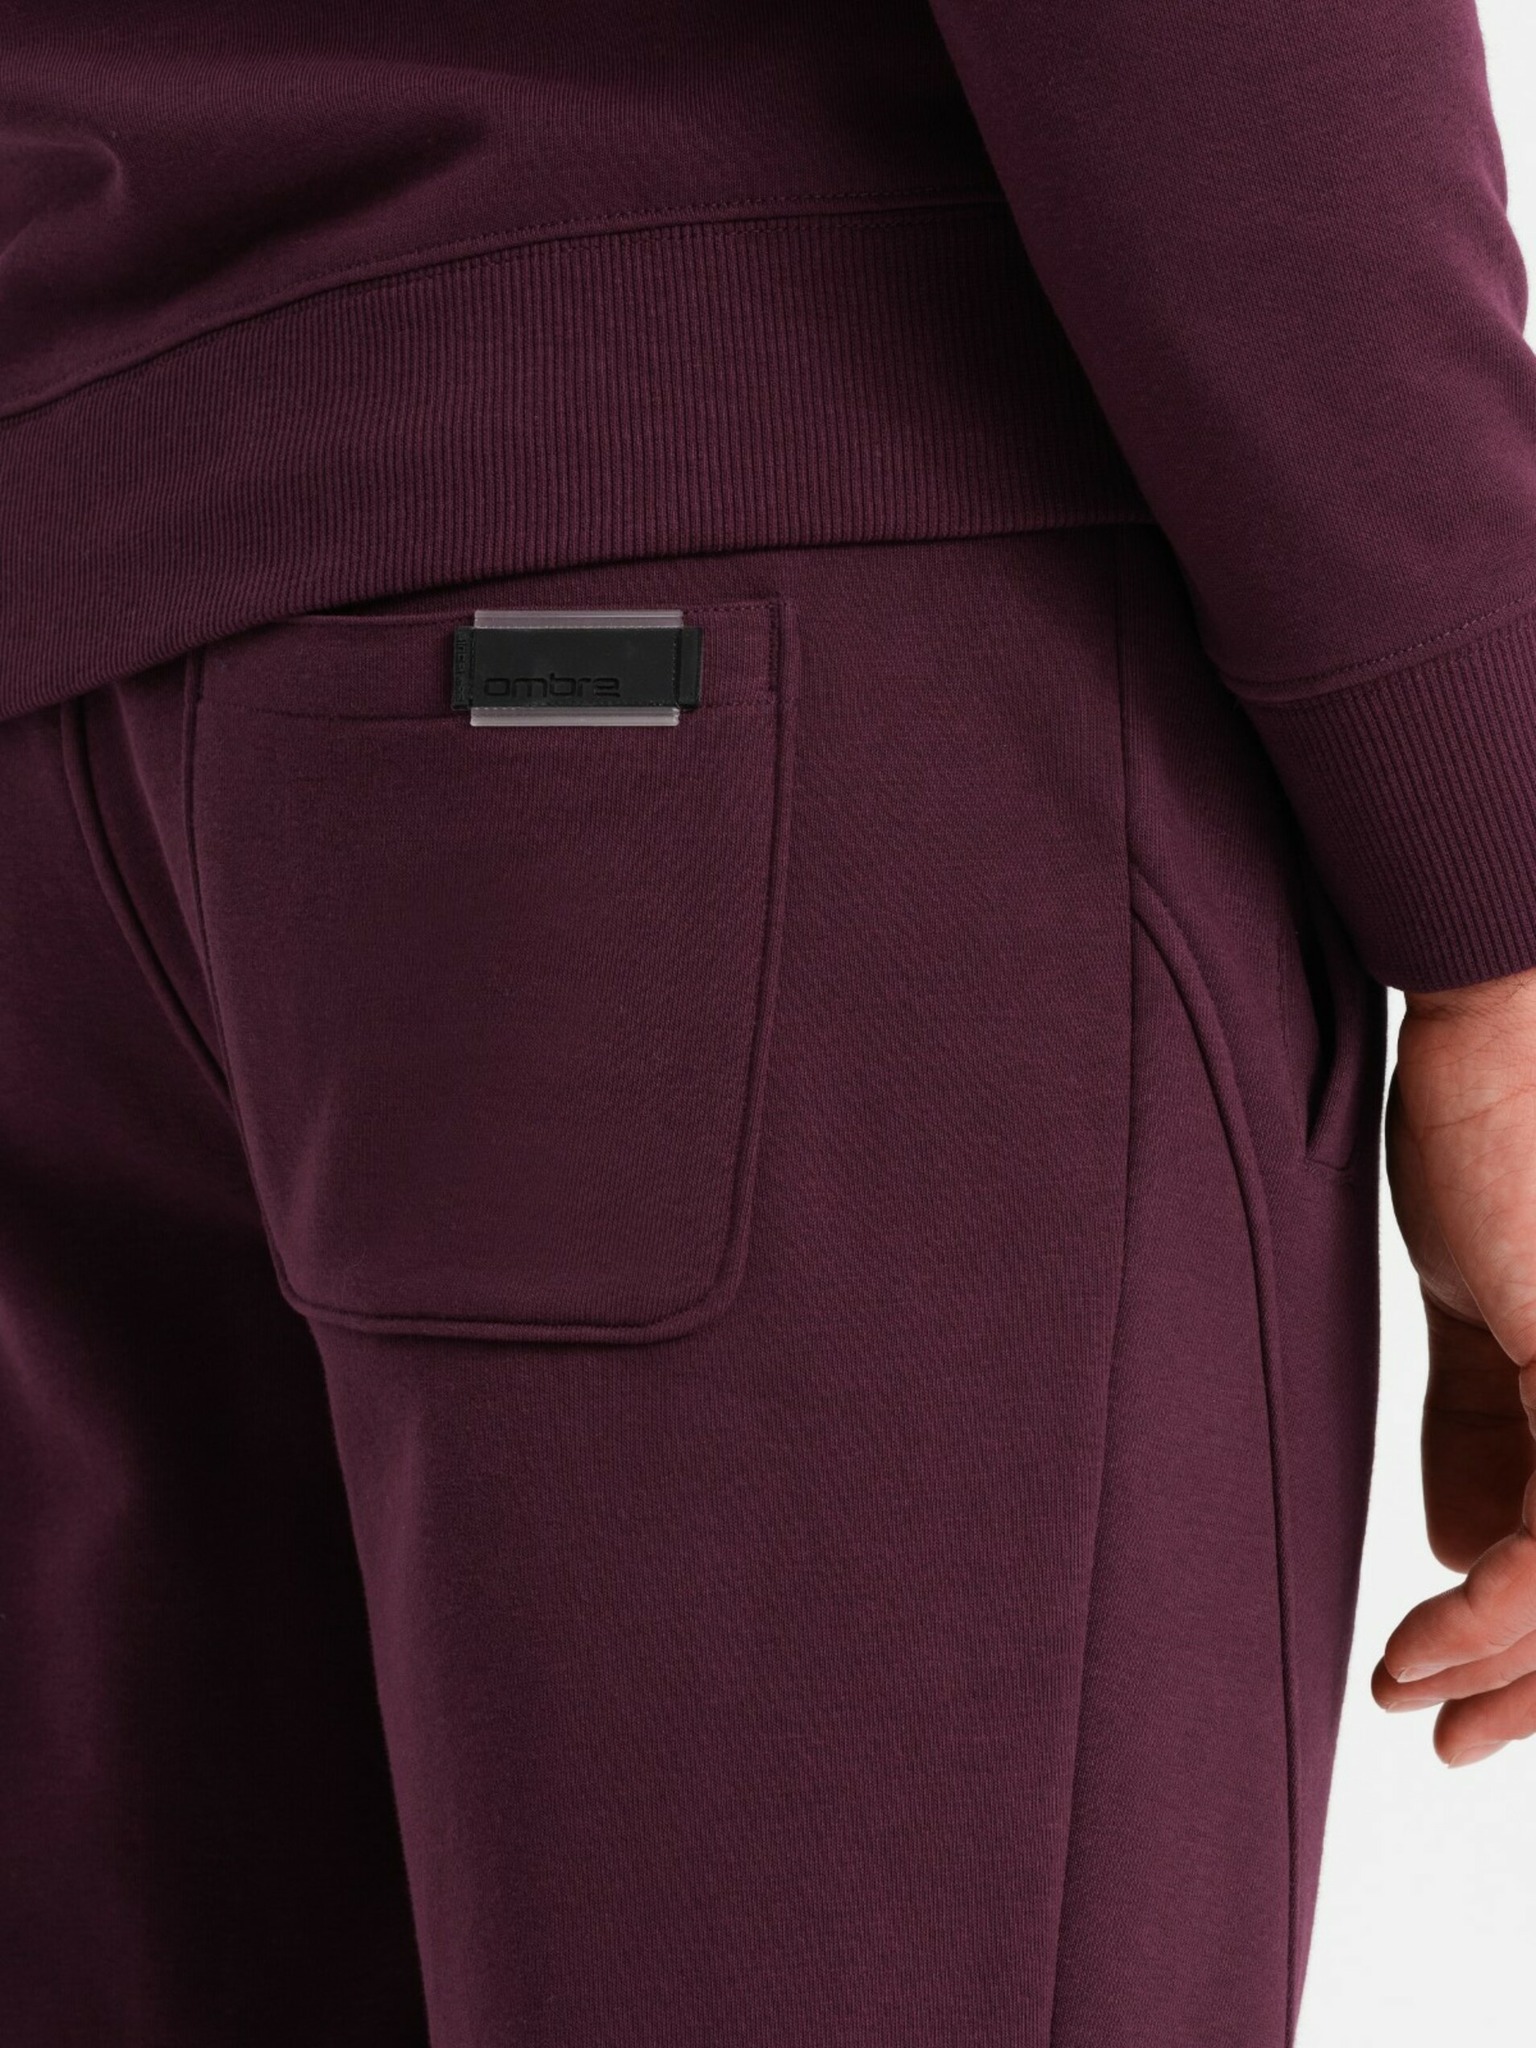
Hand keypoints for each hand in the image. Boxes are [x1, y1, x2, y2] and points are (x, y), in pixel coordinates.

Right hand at [1374, 962, 1535, 1763]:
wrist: (1490, 1028)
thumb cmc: (1485, 1140)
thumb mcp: (1476, 1311)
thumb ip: (1481, 1428)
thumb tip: (1456, 1543)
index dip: (1532, 1647)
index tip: (1459, 1701)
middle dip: (1531, 1689)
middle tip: (1450, 1739)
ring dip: (1503, 1665)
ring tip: (1413, 1695)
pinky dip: (1499, 1604)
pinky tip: (1434, 1639)